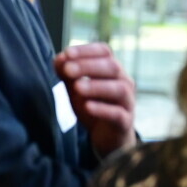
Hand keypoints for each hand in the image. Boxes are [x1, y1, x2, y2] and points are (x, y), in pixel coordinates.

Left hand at [53, 42, 135, 156]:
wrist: (106, 136)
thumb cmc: (91, 105)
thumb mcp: (74, 87)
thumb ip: (66, 72)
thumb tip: (59, 58)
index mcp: (111, 69)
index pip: (104, 51)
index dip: (86, 50)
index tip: (67, 53)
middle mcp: (124, 82)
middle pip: (112, 67)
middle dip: (88, 66)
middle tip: (68, 69)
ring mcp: (127, 102)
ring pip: (118, 89)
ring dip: (96, 86)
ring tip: (77, 87)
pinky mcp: (125, 122)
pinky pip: (117, 114)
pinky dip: (102, 109)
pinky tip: (88, 106)